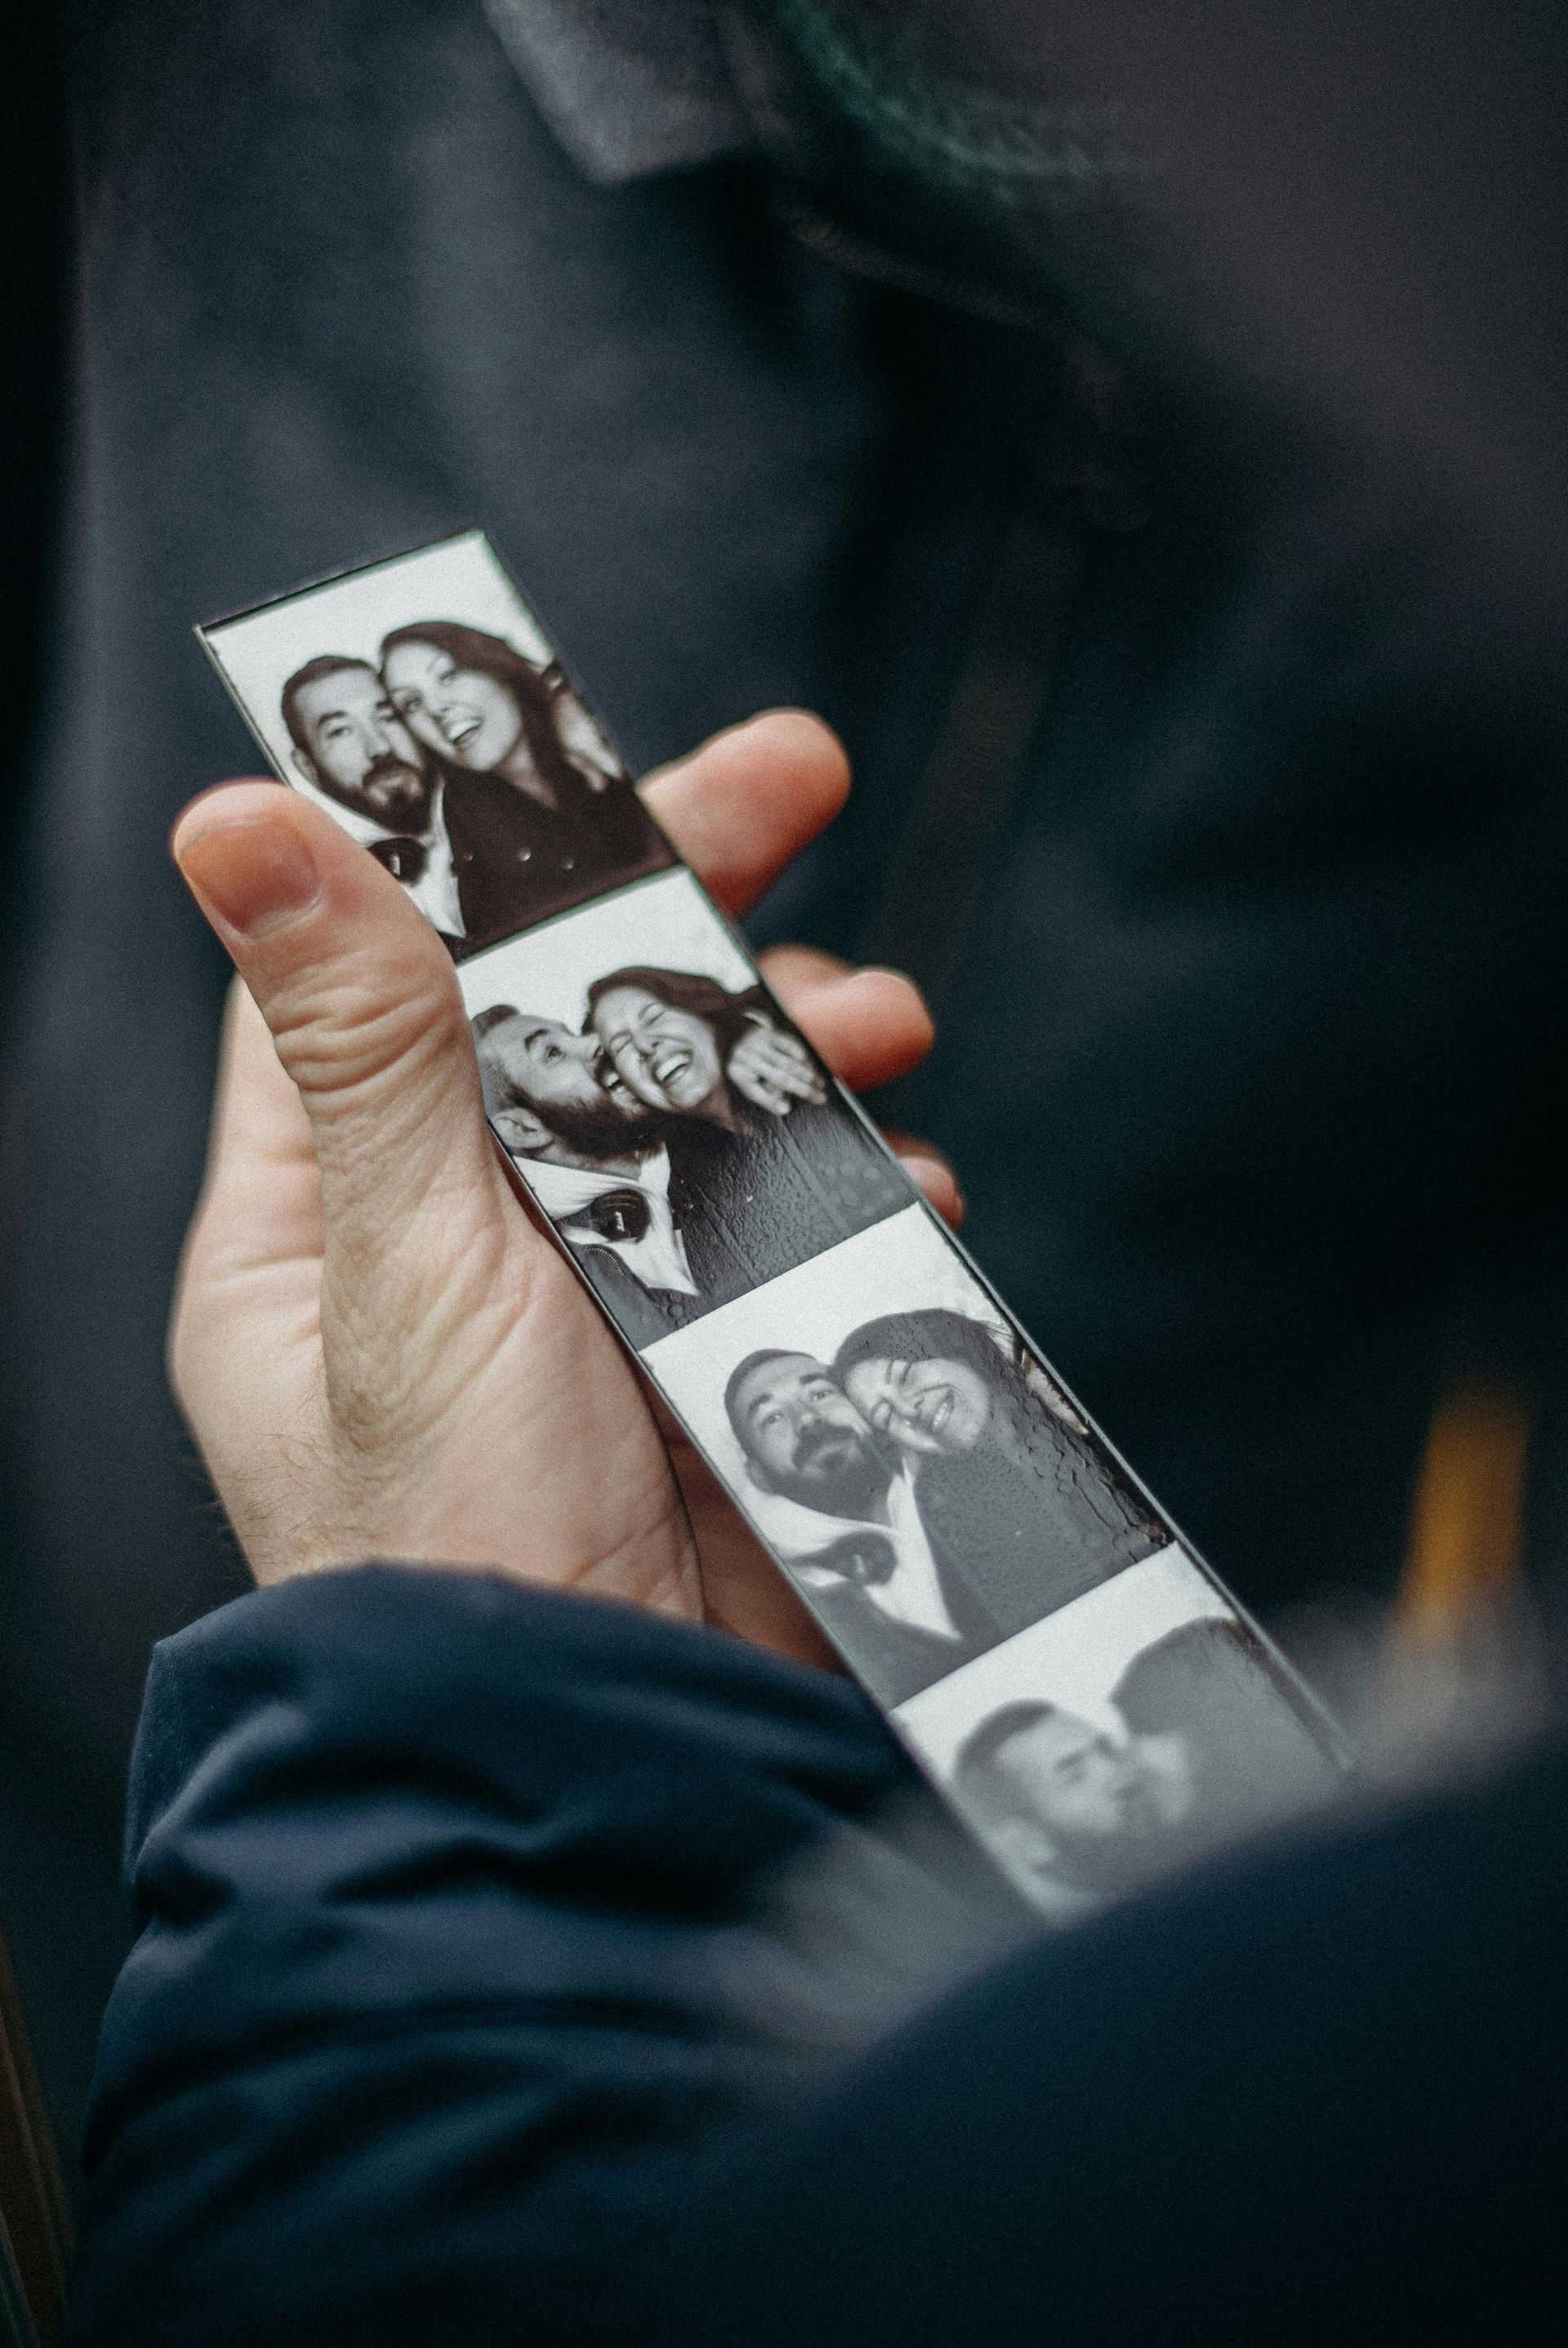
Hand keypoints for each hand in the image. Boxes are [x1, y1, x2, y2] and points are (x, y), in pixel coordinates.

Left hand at [169, 713, 958, 1667]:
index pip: (396, 961)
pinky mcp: (722, 1353)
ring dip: (793, 1042)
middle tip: (802, 771)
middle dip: (685, 895)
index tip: (580, 732)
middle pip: (567, 1006)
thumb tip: (232, 815)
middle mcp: (466, 1230)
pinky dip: (853, 1189)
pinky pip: (793, 1223)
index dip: (485, 836)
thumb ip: (359, 1039)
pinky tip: (901, 1194)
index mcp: (331, 1201)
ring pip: (699, 1104)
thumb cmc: (451, 1532)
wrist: (603, 1751)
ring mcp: (602, 1292)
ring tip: (878, 1020)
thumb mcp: (403, 1260)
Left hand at [726, 1014, 827, 1115]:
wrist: (734, 1030)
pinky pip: (787, 1044)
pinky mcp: (767, 1033)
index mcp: (737, 1073)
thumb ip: (763, 1095)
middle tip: (820, 1098)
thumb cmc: (745, 1063)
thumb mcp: (745, 1079)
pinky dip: (800, 1054)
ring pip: (786, 1062)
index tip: (786, 1110)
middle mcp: (745, 1057)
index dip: (771, 1102)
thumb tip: (784, 1110)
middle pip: (778, 1077)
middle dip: (802, 1089)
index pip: (755, 1092)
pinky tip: (811, 1064)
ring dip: (806, 1074)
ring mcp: (757, 1044)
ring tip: (821, 1084)